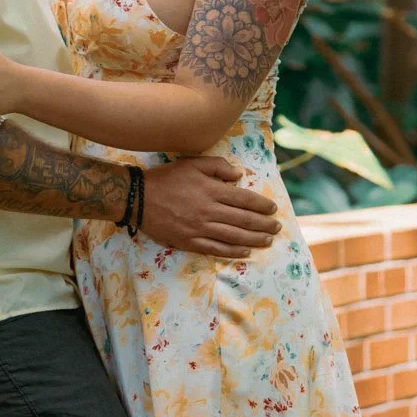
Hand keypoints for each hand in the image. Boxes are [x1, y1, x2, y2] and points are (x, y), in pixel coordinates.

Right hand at [141, 157, 279, 256]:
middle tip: (276, 227)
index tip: (272, 209)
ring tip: (267, 241)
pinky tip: (245, 252)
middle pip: (243, 220)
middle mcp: (209, 212)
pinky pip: (216, 249)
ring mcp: (200, 229)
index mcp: (212, 191)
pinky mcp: (190, 242)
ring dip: (254, 239)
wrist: (139, 199)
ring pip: (234, 236)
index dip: (261, 205)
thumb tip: (239, 176)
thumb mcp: (192, 163)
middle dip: (263, 224)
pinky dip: (233, 251)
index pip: (244, 199)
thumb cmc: (167, 178)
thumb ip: (218, 167)